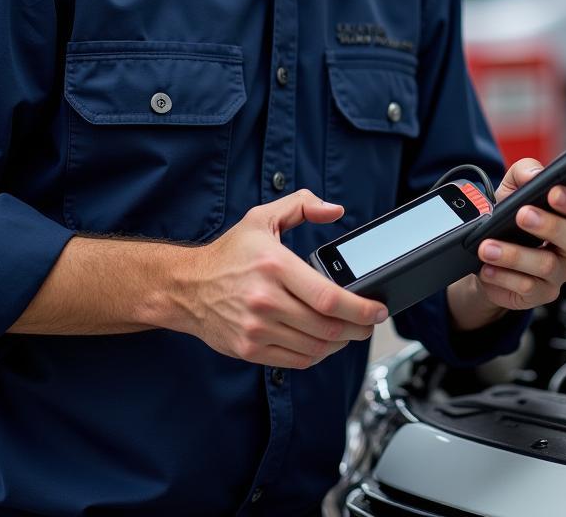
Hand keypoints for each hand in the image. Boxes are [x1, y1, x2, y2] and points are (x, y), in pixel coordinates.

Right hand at [171, 190, 387, 367]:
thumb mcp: (263, 217)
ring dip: (340, 344)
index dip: (360, 308)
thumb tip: (335, 210)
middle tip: (370, 323)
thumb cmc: (229, 253)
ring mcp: (257, 328)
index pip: (328, 297)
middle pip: (327, 327)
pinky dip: (317, 355)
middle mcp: (266, 300)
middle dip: (358, 328)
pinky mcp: (249, 349)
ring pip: (315, 347)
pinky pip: (295, 360)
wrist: (186, 287)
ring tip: (351, 332)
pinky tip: (325, 343)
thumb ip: (302, 205)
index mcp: (275, 266)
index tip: (378, 310)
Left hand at [453, 157, 565, 321]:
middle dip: (549, 225)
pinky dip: (504, 276)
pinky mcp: (542, 293)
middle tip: (522, 214)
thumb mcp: (513, 187)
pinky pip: (528, 288)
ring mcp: (560, 273)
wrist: (488, 254)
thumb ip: (525, 172)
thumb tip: (533, 174)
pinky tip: (488, 268)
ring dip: (514, 255)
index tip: (554, 191)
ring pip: (546, 266)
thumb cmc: (510, 217)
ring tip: (488, 247)